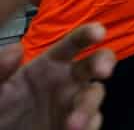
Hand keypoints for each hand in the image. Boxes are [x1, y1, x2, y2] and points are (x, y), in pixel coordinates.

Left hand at [0, 23, 115, 129]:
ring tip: (72, 125)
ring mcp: (76, 102)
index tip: (99, 32)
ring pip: (95, 95)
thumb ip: (1, 69)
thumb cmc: (2, 109)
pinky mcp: (81, 125)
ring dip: (88, 107)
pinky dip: (88, 126)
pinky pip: (93, 122)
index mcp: (51, 63)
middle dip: (104, 62)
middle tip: (103, 71)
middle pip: (97, 62)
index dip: (88, 34)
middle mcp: (69, 79)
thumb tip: (16, 49)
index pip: (74, 43)